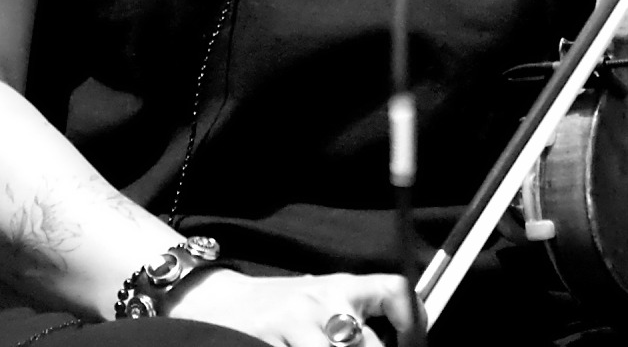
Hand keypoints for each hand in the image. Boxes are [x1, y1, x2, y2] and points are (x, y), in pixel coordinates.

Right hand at [165, 269, 419, 346]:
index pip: (394, 291)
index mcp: (340, 287)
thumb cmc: (278, 308)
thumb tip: (398, 341)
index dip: (413, 321)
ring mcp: (293, 323)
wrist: (215, 301)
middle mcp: (321, 301)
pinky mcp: (267, 341)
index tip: (412, 342)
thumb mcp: (320, 300)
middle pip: (368, 345)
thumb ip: (355, 316)